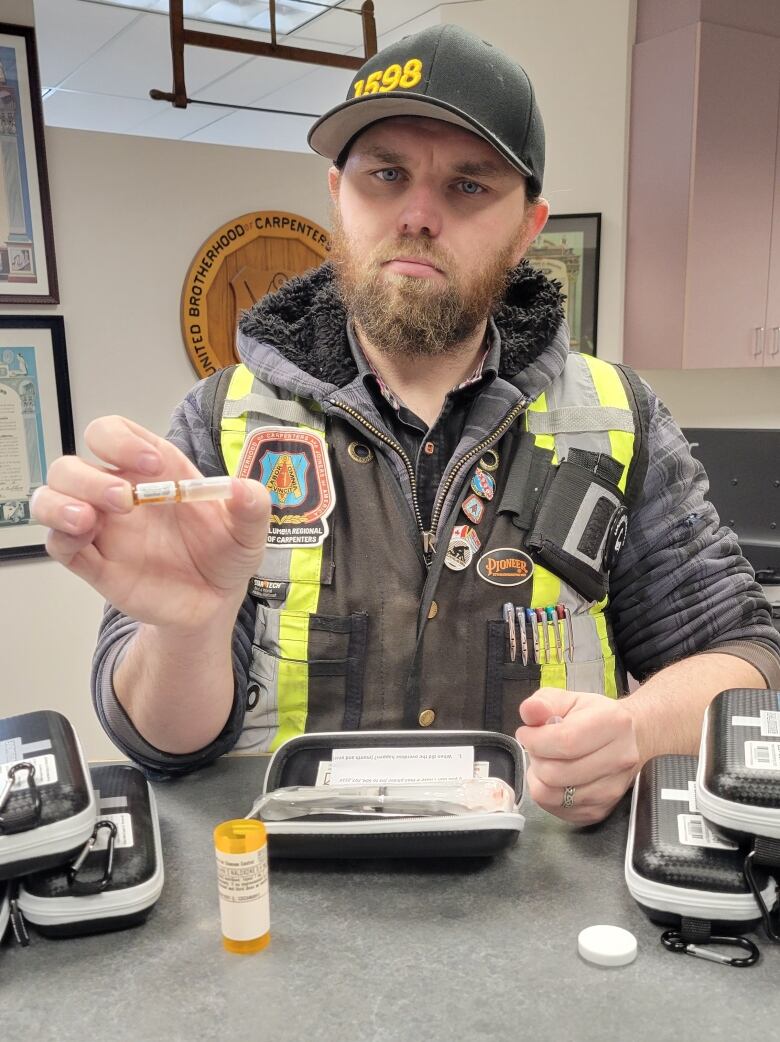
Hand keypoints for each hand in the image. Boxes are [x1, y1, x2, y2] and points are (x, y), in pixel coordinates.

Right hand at [30, 416, 270, 629]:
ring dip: (60, 502)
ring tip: (87, 520)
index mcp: (152, 471)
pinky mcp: (94, 563)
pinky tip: (82, 540)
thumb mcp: (248, 531)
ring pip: (51, 498)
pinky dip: (60, 538)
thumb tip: (245, 489)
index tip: (151, 464)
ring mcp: (102, 528)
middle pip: (71, 465)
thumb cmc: (224, 554)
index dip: (121, 440)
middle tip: (125, 499)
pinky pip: (58, 544)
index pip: (112, 433)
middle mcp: (118, 493)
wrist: (215, 603)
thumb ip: (252, 507)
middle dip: (90, 476)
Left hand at [515, 688, 639, 824]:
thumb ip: (544, 702)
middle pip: (556, 773)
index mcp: (612, 724)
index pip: (564, 742)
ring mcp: (612, 790)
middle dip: (536, 758)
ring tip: (549, 760)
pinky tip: (556, 777)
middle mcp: (619, 759)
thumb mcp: (568, 699)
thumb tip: (529, 710)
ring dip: (540, 777)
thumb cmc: (593, 716)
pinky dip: (547, 793)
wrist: (628, 739)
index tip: (526, 733)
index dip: (535, 740)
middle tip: (539, 747)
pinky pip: (556, 809)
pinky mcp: (600, 810)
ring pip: (552, 794)